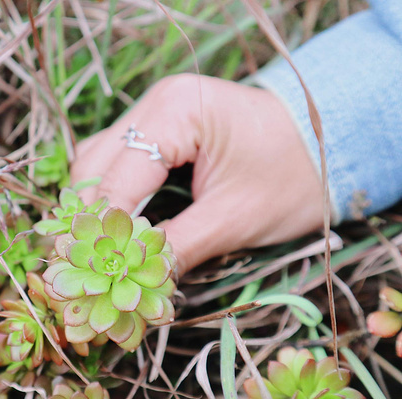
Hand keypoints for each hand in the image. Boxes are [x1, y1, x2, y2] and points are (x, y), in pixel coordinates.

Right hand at [71, 74, 323, 275]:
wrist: (331, 141)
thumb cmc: (294, 175)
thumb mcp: (237, 218)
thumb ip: (180, 247)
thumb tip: (133, 281)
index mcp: (177, 109)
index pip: (117, 177)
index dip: (101, 228)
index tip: (91, 271)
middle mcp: (156, 101)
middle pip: (93, 164)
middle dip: (87, 217)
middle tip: (83, 265)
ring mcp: (155, 109)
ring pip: (97, 161)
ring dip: (94, 205)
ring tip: (95, 250)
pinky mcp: (160, 125)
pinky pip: (117, 161)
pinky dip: (111, 194)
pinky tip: (114, 225)